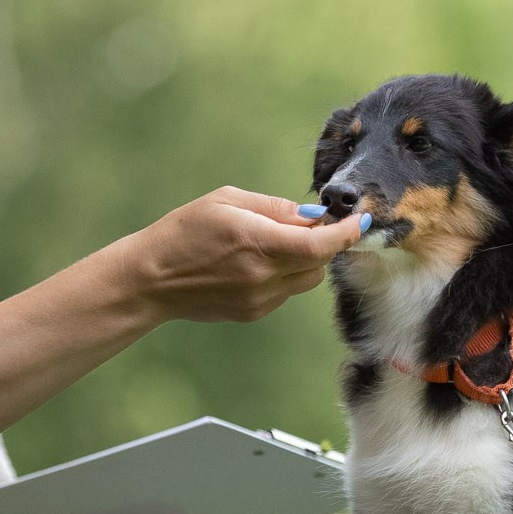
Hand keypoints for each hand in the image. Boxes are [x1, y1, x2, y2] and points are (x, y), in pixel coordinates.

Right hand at [123, 188, 364, 325]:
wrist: (152, 279)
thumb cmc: (185, 231)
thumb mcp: (226, 201)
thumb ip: (275, 207)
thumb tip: (314, 215)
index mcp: (255, 241)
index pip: (319, 245)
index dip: (346, 234)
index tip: (361, 220)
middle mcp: (261, 275)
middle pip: (319, 262)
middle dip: (324, 241)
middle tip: (306, 223)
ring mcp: (259, 299)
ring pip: (307, 279)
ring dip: (306, 260)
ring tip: (275, 243)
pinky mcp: (254, 312)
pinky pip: (287, 291)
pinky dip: (285, 275)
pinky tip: (256, 263)